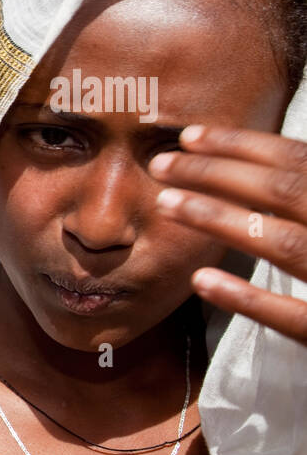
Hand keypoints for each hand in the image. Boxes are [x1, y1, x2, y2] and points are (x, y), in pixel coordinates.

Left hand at [151, 124, 306, 345]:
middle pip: (284, 193)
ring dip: (222, 220)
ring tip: (168, 204)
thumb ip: (306, 194)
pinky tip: (202, 281)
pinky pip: (293, 317)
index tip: (191, 136)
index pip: (298, 161)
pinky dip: (248, 298)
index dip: (243, 146)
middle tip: (161, 164)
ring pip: (285, 245)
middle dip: (217, 173)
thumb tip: (262, 164)